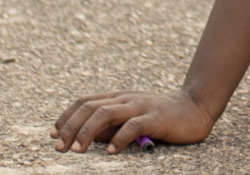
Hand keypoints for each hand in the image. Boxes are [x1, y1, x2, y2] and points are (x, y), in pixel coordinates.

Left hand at [52, 89, 214, 151]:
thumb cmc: (160, 118)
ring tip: (77, 150)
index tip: (54, 136)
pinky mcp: (156, 117)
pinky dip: (118, 139)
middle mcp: (126, 99)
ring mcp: (141, 106)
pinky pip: (133, 126)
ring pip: (106, 112)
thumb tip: (81, 138)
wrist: (195, 109)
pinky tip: (110, 151)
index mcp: (118, 98)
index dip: (66, 117)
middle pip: (90, 107)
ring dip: (87, 132)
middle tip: (59, 148)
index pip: (84, 102)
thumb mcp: (130, 120)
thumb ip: (109, 127)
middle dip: (70, 127)